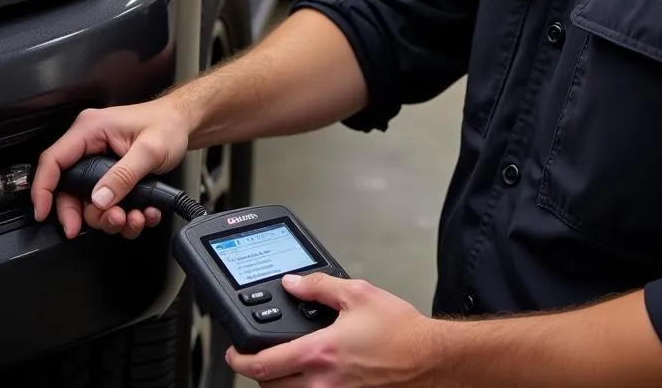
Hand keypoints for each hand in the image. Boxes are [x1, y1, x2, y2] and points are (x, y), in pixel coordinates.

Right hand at [30, 98, 190, 239]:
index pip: (53, 161)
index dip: (43, 190)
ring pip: (90, 201)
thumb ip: (124, 175)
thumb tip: (100, 199)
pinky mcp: (111, 173)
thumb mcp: (149, 150)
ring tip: (134, 217)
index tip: (43, 214)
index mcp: (91, 129)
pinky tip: (142, 212)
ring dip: (112, 216)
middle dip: (88, 213)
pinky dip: (124, 213)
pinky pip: (107, 200)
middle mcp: (91, 144)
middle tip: (110, 222)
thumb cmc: (169, 125)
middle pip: (69, 189)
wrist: (185, 123)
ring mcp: (100, 160)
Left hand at [227, 273, 440, 386]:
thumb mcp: (357, 293)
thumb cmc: (400, 330)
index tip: (234, 352)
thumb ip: (319, 287)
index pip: (264, 364)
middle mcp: (322, 383)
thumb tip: (292, 283)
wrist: (428, 357)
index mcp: (319, 353)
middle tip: (258, 356)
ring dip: (280, 384)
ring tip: (283, 366)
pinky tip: (312, 375)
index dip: (240, 359)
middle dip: (259, 373)